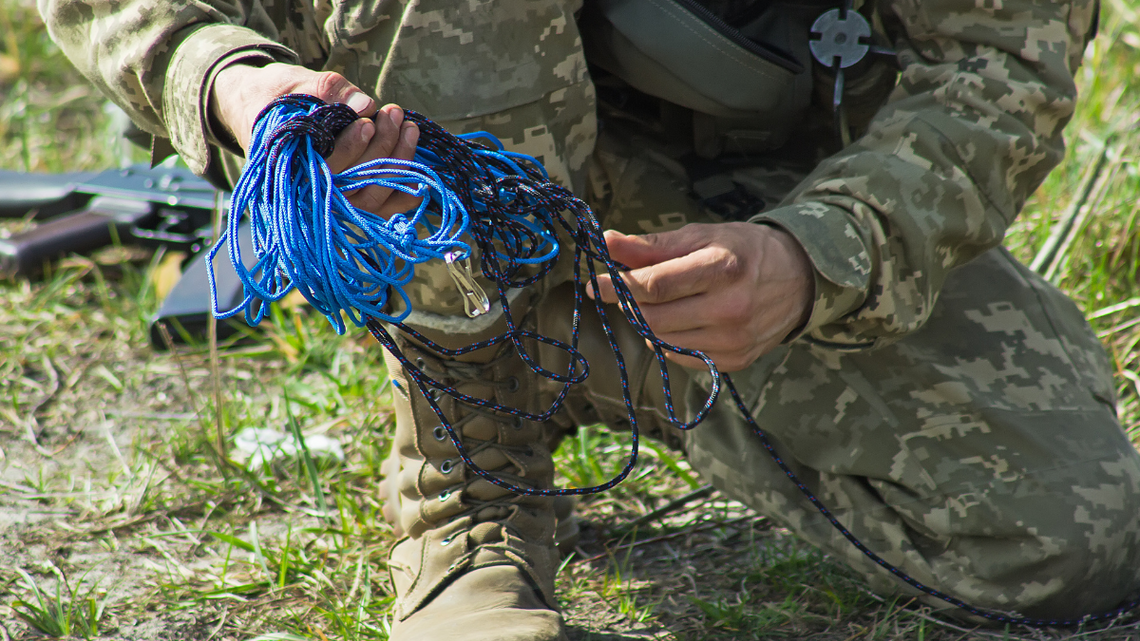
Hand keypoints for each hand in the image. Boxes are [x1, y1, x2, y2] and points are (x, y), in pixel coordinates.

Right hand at [209, 62, 419, 215]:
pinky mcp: (351, 202)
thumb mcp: (293, 84)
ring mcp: (332, 204)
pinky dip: (406, 193)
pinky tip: (419, 167)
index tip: (367, 122)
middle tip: (393, 113)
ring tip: (407, 126)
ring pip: (373, 199)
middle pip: (354, 186)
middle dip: (381, 147)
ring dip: (398, 162)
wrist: (258, 110)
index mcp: (286, 171)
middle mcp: (308, 197)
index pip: (323, 172)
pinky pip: (383, 209)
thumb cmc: (275, 97)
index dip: (349, 149)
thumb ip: (327, 91)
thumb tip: (365, 105)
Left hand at [587, 222, 813, 371]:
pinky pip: (680, 356)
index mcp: (723, 268)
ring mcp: (734, 340)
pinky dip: (668, 339)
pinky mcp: (735, 361)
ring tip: (662, 301)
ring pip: (661, 340)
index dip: (618, 285)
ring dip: (648, 321)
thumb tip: (606, 243)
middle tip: (628, 289)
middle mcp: (731, 309)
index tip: (596, 282)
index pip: (655, 286)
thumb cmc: (744, 251)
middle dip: (631, 303)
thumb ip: (651, 245)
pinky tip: (682, 319)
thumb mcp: (702, 236)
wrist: (800, 279)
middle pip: (653, 316)